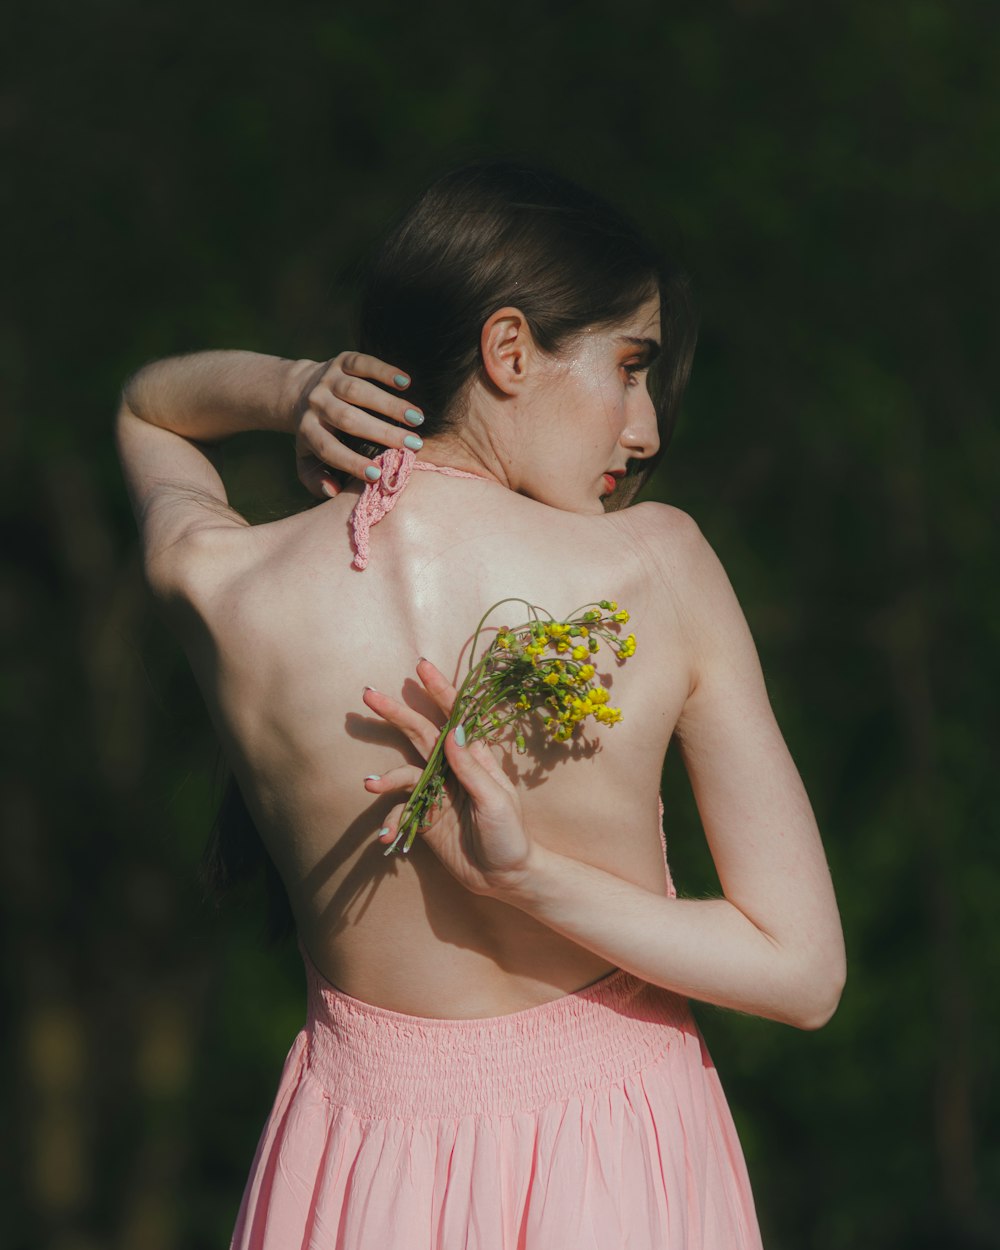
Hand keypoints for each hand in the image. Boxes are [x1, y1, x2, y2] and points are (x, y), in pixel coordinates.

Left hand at [292, 351, 423, 498]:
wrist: (297, 390)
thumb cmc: (313, 433)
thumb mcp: (306, 459)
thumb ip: (315, 479)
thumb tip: (333, 493)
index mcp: (308, 430)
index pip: (328, 449)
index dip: (351, 462)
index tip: (377, 474)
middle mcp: (316, 404)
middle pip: (348, 418)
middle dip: (381, 432)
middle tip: (414, 444)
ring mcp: (328, 380)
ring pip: (358, 391)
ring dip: (389, 404)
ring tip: (417, 417)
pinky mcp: (341, 361)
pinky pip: (362, 363)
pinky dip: (384, 371)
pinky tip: (406, 383)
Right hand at [361, 660, 535, 898]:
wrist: (504, 878)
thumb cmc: (510, 835)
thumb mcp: (495, 801)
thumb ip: (471, 768)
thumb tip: (451, 731)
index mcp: (474, 757)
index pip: (455, 717)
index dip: (439, 690)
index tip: (421, 666)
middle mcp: (450, 769)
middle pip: (419, 734)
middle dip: (395, 713)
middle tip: (368, 694)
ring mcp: (435, 793)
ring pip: (403, 774)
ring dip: (385, 778)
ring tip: (369, 786)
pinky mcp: (423, 818)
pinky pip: (400, 812)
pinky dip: (391, 821)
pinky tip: (388, 837)